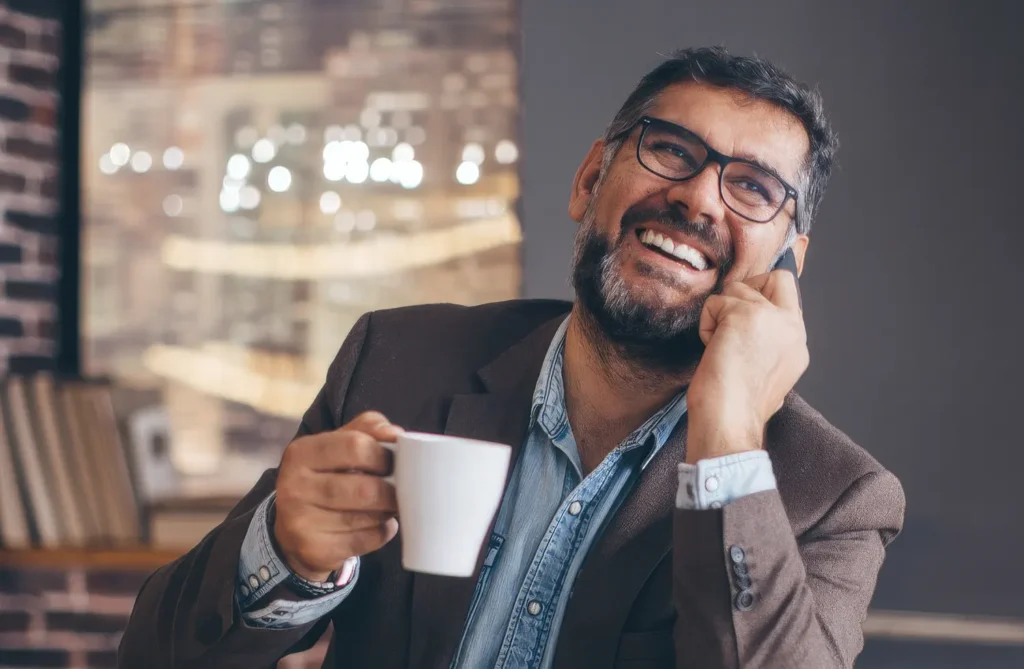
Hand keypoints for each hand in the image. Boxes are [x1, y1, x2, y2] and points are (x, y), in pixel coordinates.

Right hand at [274, 411, 402, 580]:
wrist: (293, 530)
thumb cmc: (327, 477)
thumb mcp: (339, 444)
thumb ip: (368, 428)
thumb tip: (395, 434)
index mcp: (301, 452)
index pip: (355, 446)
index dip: (383, 455)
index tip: (391, 462)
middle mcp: (294, 486)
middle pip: (366, 488)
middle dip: (391, 490)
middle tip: (399, 489)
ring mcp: (301, 521)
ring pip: (368, 517)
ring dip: (388, 511)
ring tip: (389, 505)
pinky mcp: (314, 549)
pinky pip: (366, 540)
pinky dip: (382, 532)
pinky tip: (379, 525)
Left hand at [685, 269, 807, 462]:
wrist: (730, 421)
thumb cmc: (738, 407)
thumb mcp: (768, 371)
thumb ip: (769, 342)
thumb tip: (747, 327)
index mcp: (798, 343)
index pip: (790, 294)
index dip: (763, 295)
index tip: (742, 315)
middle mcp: (792, 327)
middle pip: (776, 277)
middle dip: (749, 290)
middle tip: (731, 318)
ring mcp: (771, 319)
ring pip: (738, 288)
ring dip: (720, 313)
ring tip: (720, 345)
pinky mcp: (745, 316)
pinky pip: (716, 302)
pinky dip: (706, 323)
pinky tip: (711, 348)